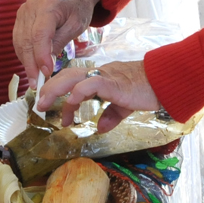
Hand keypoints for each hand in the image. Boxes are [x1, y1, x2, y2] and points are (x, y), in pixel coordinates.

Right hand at [13, 0, 98, 80]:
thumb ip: (60, 42)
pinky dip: (23, 54)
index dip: (41, 56)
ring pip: (19, 42)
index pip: (39, 35)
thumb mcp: (76, 25)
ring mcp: (22, 11)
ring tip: (34, 79)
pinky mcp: (20, 18)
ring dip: (25, 62)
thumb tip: (46, 65)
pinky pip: (18, 39)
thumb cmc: (78, 7)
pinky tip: (31, 66)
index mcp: (47, 5)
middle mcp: (30, 7)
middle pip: (26, 41)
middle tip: (37, 84)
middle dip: (31, 64)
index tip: (46, 73)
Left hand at [37, 61, 160, 133]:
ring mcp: (105, 77)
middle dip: (50, 89)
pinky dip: (78, 92)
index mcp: (100, 78)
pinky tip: (71, 102)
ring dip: (56, 90)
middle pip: (67, 75)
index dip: (59, 90)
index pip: (73, 80)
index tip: (52, 107)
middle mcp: (99, 74)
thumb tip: (101, 128)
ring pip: (73, 77)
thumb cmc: (146, 90)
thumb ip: (112, 115)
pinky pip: (91, 83)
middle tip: (40, 105)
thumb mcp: (125, 105)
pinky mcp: (113, 83)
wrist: (163, 81)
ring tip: (46, 105)